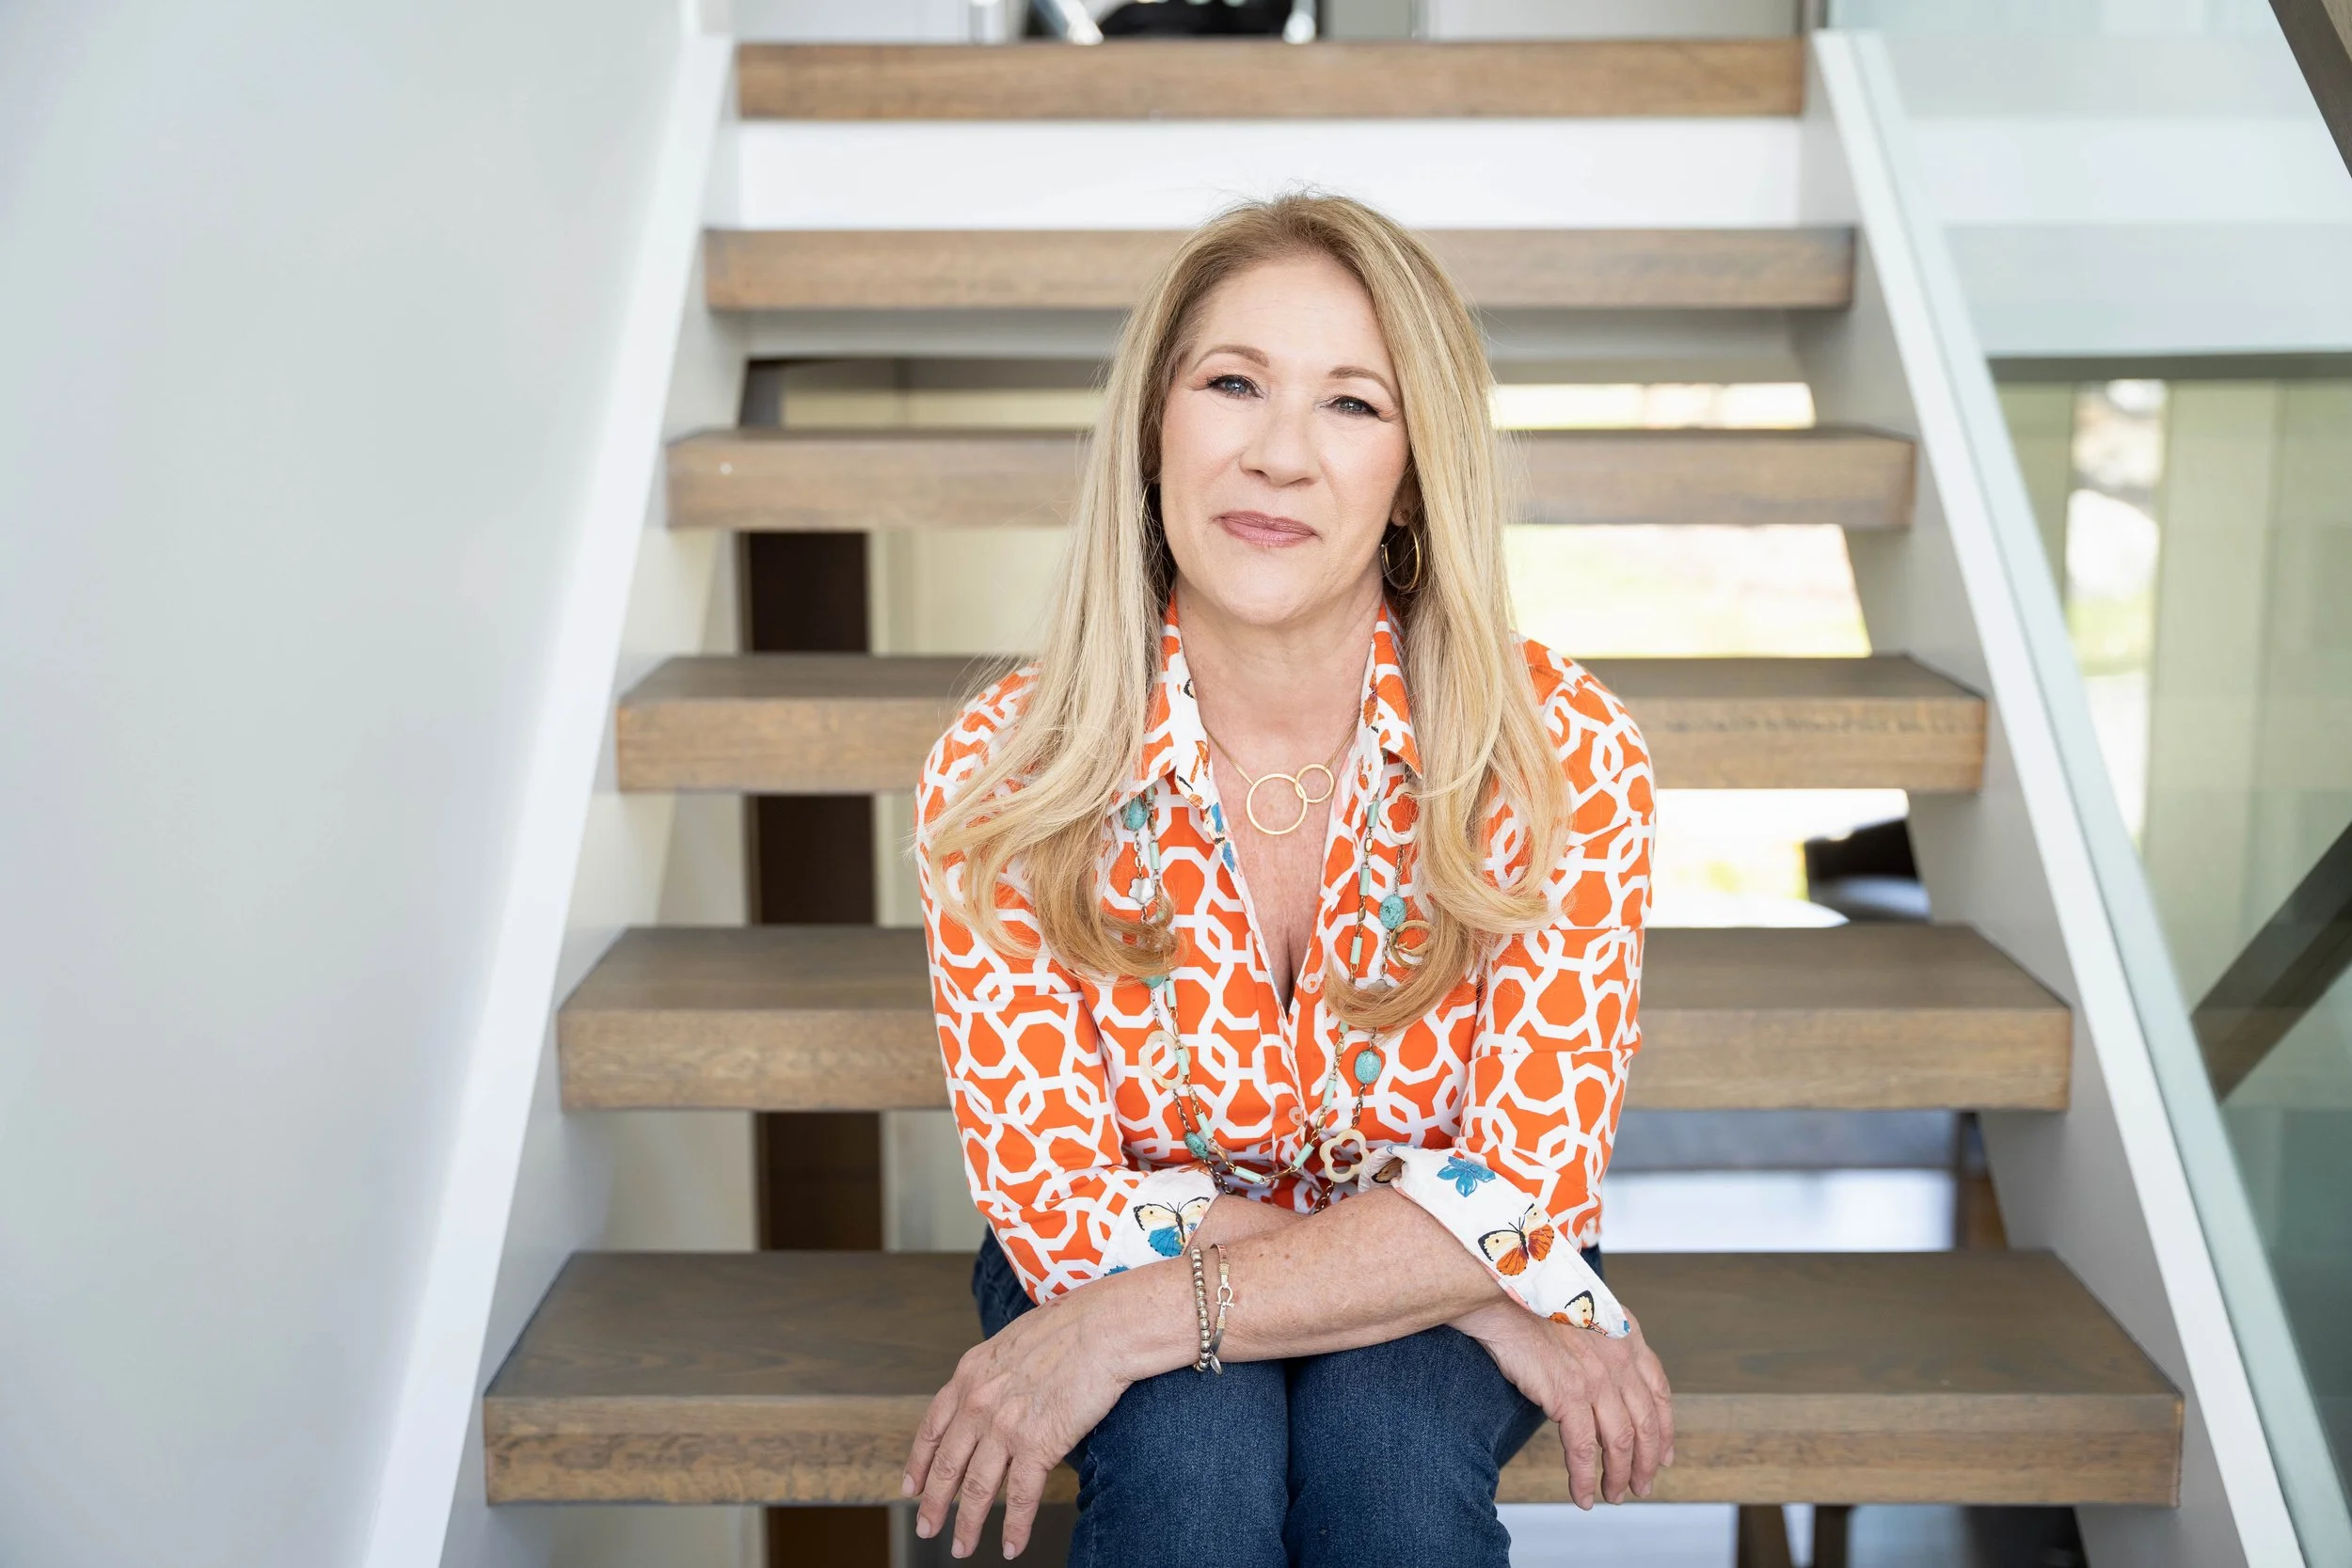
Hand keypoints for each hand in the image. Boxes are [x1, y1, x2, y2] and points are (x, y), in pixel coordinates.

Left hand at [904, 1287, 1132, 1558]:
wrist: (1103, 1327)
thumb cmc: (1070, 1326)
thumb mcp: (1011, 1342)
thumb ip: (994, 1372)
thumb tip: (993, 1391)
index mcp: (969, 1374)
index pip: (932, 1428)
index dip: (918, 1463)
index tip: (910, 1487)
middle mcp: (978, 1402)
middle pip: (946, 1466)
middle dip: (933, 1504)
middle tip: (926, 1528)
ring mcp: (1005, 1426)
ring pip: (976, 1488)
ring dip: (967, 1524)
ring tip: (962, 1547)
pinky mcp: (1037, 1445)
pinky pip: (1020, 1498)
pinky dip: (1014, 1528)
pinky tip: (1010, 1546)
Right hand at [1456, 1297, 1674, 1507]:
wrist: (1499, 1291)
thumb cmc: (1529, 1300)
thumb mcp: (1583, 1311)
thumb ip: (1600, 1340)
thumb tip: (1600, 1375)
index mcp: (1627, 1335)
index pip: (1659, 1391)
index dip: (1664, 1430)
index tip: (1663, 1455)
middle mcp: (1619, 1358)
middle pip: (1645, 1423)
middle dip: (1646, 1462)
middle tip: (1642, 1486)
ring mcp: (1596, 1378)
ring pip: (1620, 1442)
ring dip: (1618, 1476)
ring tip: (1614, 1495)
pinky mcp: (1568, 1396)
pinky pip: (1582, 1450)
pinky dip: (1585, 1478)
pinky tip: (1583, 1496)